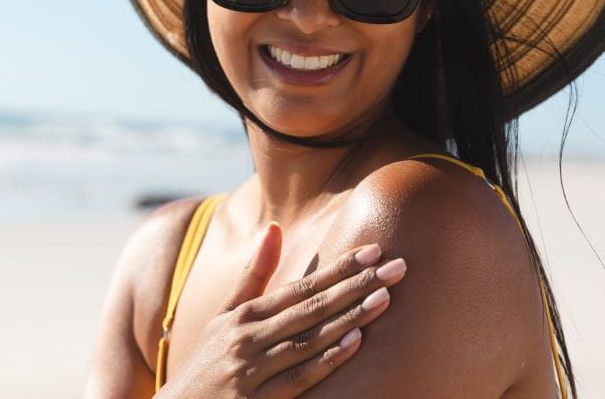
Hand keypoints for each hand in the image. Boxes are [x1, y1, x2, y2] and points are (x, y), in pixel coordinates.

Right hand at [157, 222, 406, 397]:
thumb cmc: (208, 361)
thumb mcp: (224, 316)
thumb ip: (253, 274)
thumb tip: (274, 226)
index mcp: (245, 314)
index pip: (301, 285)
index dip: (339, 267)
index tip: (374, 251)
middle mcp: (249, 337)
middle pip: (312, 306)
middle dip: (356, 285)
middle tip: (396, 267)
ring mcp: (252, 371)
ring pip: (310, 338)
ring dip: (350, 317)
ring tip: (385, 297)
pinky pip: (299, 378)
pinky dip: (327, 360)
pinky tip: (355, 343)